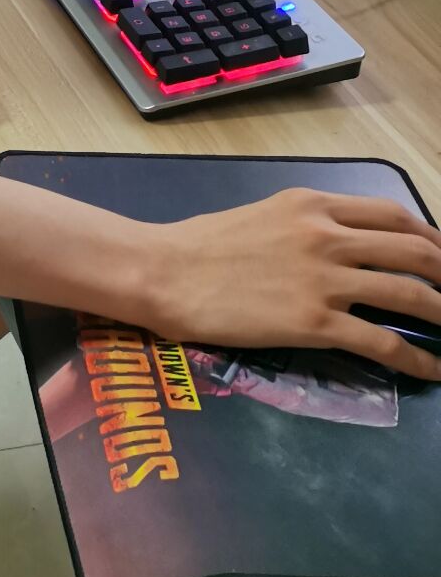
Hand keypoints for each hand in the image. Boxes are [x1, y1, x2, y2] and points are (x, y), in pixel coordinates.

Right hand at [146, 188, 440, 382]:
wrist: (164, 272)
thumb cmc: (200, 245)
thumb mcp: (263, 215)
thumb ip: (305, 225)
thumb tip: (337, 245)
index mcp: (313, 205)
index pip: (392, 215)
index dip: (429, 235)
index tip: (440, 254)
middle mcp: (327, 236)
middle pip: (414, 250)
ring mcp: (324, 280)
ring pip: (409, 293)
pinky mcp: (315, 323)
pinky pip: (383, 342)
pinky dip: (418, 360)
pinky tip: (432, 372)